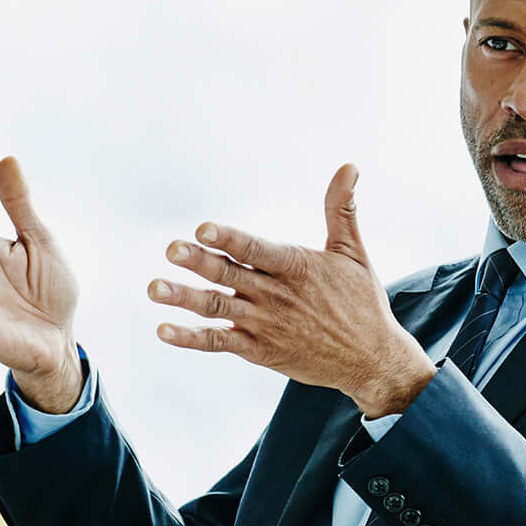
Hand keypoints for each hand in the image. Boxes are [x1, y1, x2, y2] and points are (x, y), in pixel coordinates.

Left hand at [151, 165, 436, 416]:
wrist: (372, 359)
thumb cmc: (362, 301)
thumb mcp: (353, 252)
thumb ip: (342, 209)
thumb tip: (348, 166)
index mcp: (296, 267)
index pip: (255, 249)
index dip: (229, 239)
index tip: (203, 228)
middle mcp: (276, 295)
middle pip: (230, 275)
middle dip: (198, 262)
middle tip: (171, 249)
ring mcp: (265, 324)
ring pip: (217, 308)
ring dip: (184, 299)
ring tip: (154, 289)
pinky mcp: (259, 350)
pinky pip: (219, 342)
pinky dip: (192, 338)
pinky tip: (165, 330)